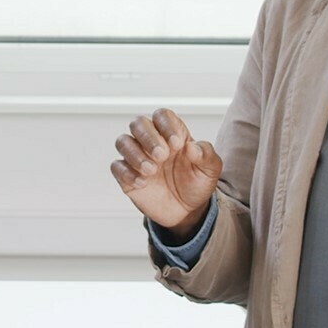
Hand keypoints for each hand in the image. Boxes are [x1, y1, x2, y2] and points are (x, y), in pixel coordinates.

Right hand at [111, 108, 222, 240]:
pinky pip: (117, 167)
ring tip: (151, 170)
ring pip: (123, 142)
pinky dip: (127, 173)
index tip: (177, 144)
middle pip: (138, 123)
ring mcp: (137, 158)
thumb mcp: (210, 170)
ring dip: (135, 154)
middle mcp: (152, 142)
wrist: (187, 211)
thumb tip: (192, 147)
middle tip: (161, 155)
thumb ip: (206, 154)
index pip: (162, 116)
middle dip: (148, 137)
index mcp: (172, 134)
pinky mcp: (127, 176)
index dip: (167, 125)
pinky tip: (142, 182)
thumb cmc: (197, 184)